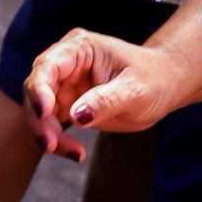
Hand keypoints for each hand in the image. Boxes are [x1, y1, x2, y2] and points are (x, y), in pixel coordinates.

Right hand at [23, 28, 198, 162]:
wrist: (165, 85)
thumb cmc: (154, 79)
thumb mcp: (136, 90)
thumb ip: (106, 100)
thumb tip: (76, 117)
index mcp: (79, 48)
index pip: (48, 65)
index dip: (39, 88)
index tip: (45, 114)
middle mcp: (65, 64)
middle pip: (36, 89)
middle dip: (40, 118)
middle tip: (51, 144)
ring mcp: (64, 84)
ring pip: (39, 110)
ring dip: (48, 133)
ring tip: (74, 153)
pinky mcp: (67, 104)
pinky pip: (51, 124)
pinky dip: (58, 140)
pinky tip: (77, 153)